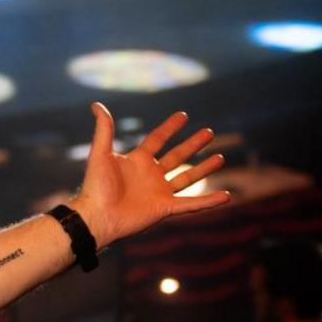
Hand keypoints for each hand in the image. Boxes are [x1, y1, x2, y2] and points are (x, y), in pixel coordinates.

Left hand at [70, 103, 230, 247]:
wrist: (97, 217)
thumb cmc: (96, 187)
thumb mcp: (100, 153)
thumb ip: (104, 129)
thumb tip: (96, 105)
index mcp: (137, 161)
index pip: (157, 139)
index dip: (170, 127)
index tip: (183, 115)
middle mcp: (150, 175)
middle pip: (177, 156)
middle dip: (193, 144)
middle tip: (209, 132)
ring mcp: (159, 192)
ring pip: (187, 178)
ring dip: (204, 168)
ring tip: (221, 157)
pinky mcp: (165, 208)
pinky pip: (191, 204)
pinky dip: (209, 201)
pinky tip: (226, 196)